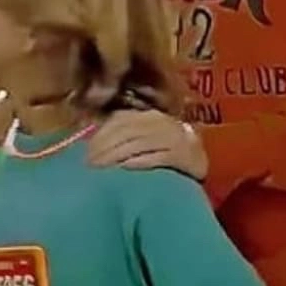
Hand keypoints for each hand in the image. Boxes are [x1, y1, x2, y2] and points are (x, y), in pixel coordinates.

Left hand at [86, 109, 207, 180]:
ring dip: (117, 156)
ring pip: (138, 144)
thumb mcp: (144, 134)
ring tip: (102, 170)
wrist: (200, 160)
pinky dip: (139, 162)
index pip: (118, 121)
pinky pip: (157, 157)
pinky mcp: (184, 155)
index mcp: (147, 115)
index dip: (100, 136)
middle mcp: (160, 122)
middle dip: (104, 149)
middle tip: (89, 165)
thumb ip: (123, 134)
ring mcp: (173, 137)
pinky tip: (125, 169)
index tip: (85, 153)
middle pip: (126, 133)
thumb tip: (91, 144)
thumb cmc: (164, 149)